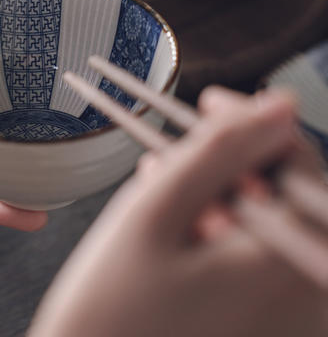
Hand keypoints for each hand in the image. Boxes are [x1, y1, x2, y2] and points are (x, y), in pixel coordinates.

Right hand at [28, 87, 327, 336]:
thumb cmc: (110, 305)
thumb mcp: (155, 211)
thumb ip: (218, 151)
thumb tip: (276, 104)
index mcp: (286, 266)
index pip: (299, 163)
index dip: (254, 121)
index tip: (210, 99)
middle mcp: (304, 295)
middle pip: (282, 192)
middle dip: (228, 161)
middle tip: (173, 150)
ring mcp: (288, 314)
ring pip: (264, 219)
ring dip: (217, 190)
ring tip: (162, 181)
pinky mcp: (265, 319)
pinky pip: (255, 251)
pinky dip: (218, 224)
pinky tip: (177, 218)